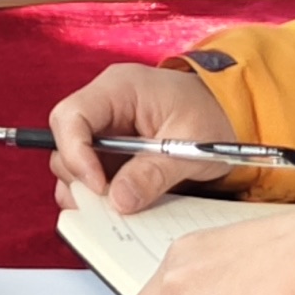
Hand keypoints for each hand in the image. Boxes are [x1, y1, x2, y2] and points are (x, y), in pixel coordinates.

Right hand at [42, 61, 242, 215]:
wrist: (230, 112)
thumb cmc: (212, 115)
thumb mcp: (191, 145)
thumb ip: (154, 173)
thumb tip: (118, 201)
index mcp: (119, 88)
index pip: (71, 117)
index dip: (75, 154)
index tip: (99, 187)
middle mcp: (103, 105)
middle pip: (65, 142)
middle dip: (81, 177)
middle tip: (109, 203)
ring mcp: (104, 127)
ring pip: (73, 161)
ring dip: (90, 188)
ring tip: (118, 206)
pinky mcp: (110, 148)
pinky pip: (91, 172)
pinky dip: (102, 192)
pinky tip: (122, 203)